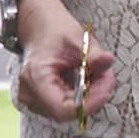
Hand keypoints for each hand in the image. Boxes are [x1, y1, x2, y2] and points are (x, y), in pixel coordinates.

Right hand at [8, 0, 116, 124]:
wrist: (38, 26)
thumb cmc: (55, 31)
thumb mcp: (78, 39)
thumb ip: (94, 55)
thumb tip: (109, 60)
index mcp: (36, 77)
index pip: (63, 109)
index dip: (89, 104)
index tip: (106, 88)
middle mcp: (29, 92)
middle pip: (67, 111)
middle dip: (92, 97)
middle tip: (106, 77)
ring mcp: (32, 98)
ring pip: (67, 110)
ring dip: (87, 97)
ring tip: (96, 75)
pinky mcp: (39, 100)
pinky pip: (63, 106)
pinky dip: (79, 95)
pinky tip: (86, 79)